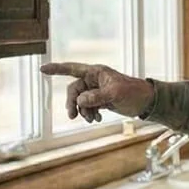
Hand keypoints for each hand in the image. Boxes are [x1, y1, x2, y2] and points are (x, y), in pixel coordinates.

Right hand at [40, 62, 154, 122]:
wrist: (147, 102)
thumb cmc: (134, 92)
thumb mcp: (115, 94)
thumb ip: (96, 96)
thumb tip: (80, 100)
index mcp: (96, 72)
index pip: (72, 69)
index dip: (56, 69)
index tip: (42, 69)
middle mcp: (94, 80)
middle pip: (74, 91)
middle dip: (73, 103)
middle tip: (73, 117)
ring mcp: (97, 90)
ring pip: (80, 101)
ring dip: (83, 111)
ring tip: (92, 119)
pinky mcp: (101, 100)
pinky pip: (88, 107)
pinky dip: (90, 114)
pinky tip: (97, 119)